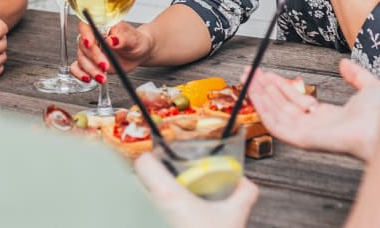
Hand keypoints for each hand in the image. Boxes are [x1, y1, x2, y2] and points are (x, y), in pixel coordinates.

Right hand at [69, 20, 151, 83]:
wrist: (138, 53)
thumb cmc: (135, 41)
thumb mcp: (133, 39)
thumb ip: (123, 38)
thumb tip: (112, 40)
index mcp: (102, 25)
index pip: (87, 26)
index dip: (86, 34)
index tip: (90, 43)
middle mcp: (93, 37)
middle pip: (84, 45)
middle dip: (94, 57)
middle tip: (105, 65)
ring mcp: (89, 51)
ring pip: (81, 58)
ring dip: (90, 69)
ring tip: (103, 77)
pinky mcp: (89, 62)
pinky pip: (77, 67)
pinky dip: (80, 74)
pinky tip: (88, 78)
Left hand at [134, 153, 258, 227]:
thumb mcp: (234, 217)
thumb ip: (244, 193)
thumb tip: (244, 182)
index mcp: (168, 195)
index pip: (143, 164)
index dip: (152, 158)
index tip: (161, 160)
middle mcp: (150, 209)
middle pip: (136, 184)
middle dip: (149, 184)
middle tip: (165, 186)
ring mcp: (148, 220)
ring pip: (136, 205)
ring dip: (147, 204)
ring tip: (166, 209)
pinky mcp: (145, 225)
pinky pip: (142, 218)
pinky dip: (150, 218)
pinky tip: (169, 221)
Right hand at [247, 59, 379, 160]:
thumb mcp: (369, 87)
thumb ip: (356, 75)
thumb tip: (345, 64)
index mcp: (329, 117)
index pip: (296, 102)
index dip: (280, 87)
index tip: (267, 74)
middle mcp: (316, 126)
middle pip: (282, 106)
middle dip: (264, 89)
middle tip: (250, 73)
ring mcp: (308, 134)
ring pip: (276, 114)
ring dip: (260, 96)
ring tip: (249, 79)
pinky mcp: (304, 140)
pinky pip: (277, 125)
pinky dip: (264, 109)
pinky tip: (255, 94)